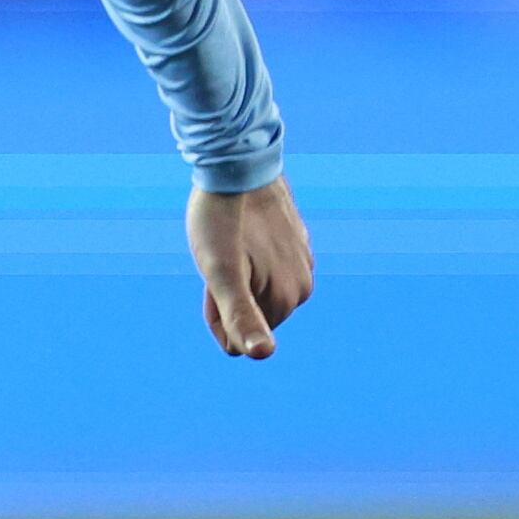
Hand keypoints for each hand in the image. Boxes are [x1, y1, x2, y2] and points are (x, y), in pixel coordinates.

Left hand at [187, 177, 314, 358]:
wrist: (237, 164)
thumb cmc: (220, 221)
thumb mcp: (221, 273)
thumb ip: (240, 317)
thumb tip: (263, 353)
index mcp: (288, 300)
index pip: (239, 341)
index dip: (216, 313)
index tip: (215, 277)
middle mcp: (303, 287)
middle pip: (250, 317)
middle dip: (228, 296)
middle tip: (220, 259)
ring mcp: (303, 263)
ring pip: (257, 293)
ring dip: (237, 277)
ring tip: (230, 245)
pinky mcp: (296, 243)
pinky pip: (266, 269)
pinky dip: (249, 258)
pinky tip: (244, 234)